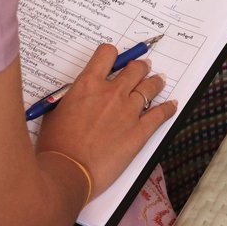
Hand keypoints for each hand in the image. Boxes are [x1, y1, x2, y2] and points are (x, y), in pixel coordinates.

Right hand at [37, 45, 176, 196]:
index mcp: (88, 84)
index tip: (115, 59)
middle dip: (140, 67)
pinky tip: (171, 105)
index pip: (107, 54)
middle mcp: (112, 93)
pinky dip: (168, 108)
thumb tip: (76, 99)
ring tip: (159, 80)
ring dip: (155, 82)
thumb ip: (70, 100)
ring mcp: (128, 111)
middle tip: (142, 68)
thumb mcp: (55, 112)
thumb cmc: (55, 145)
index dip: (112, 54)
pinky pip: (160, 114)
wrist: (68, 171)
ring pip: (150, 87)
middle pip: (135, 68)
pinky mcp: (140, 132)